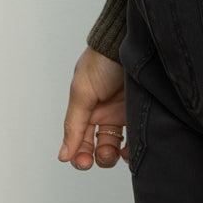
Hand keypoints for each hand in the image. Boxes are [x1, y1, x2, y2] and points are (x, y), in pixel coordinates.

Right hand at [58, 46, 128, 170]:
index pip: (79, 140)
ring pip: (117, 147)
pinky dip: (132, 150)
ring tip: (115, 152)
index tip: (84, 162)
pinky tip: (129, 150)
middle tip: (103, 154)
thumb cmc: (102, 60)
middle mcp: (104, 113)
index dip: (79, 155)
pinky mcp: (139, 112)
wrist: (129, 41)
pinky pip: (136, 139)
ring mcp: (123, 113)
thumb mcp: (82, 91)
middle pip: (98, 147)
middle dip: (98, 157)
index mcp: (86, 108)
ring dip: (114, 156)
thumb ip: (73, 124)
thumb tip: (63, 155)